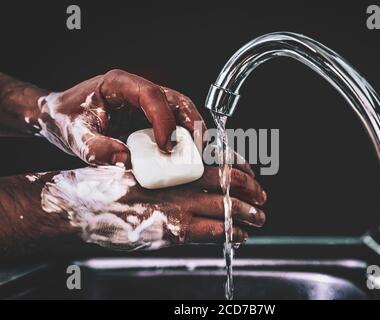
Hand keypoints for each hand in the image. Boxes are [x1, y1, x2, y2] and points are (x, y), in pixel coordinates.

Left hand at [35, 69, 205, 167]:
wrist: (57, 119)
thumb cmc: (65, 120)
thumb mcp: (75, 136)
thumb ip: (96, 148)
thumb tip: (125, 160)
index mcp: (119, 84)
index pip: (152, 95)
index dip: (164, 120)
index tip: (167, 146)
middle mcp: (137, 90)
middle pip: (175, 99)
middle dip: (190, 122)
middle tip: (198, 147)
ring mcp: (144, 104)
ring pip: (179, 110)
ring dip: (191, 130)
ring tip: (198, 152)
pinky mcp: (147, 118)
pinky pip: (172, 123)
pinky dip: (182, 137)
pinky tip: (185, 153)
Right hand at [40, 165, 265, 250]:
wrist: (82, 208)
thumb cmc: (106, 188)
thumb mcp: (136, 170)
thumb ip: (162, 172)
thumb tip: (185, 175)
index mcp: (173, 165)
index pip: (216, 162)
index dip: (238, 168)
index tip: (251, 173)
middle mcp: (180, 183)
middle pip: (227, 184)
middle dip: (250, 191)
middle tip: (263, 197)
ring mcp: (179, 207)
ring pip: (226, 208)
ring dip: (247, 214)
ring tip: (260, 219)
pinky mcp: (174, 231)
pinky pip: (212, 232)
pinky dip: (230, 233)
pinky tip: (240, 236)